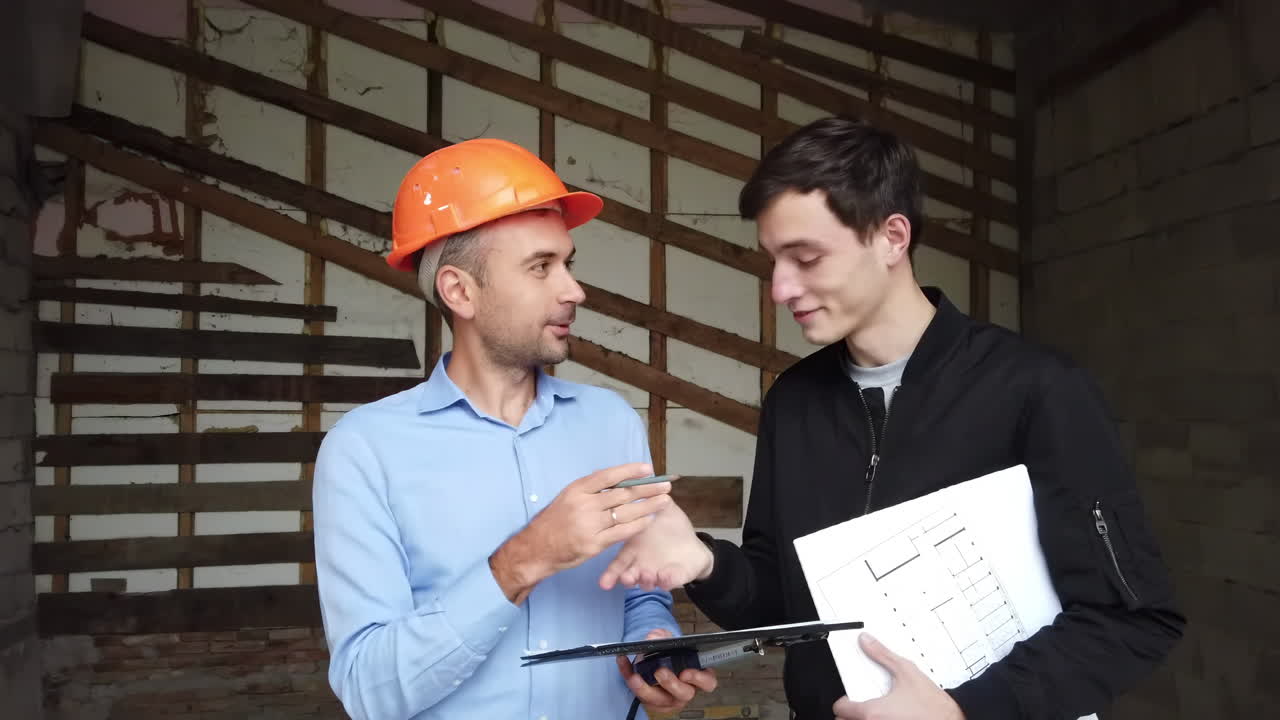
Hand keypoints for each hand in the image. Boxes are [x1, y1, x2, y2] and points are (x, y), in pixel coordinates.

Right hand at [491, 463, 671, 603]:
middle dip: (647, 488)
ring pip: (625, 512)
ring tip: (664, 501)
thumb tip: (617, 480)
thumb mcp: (567, 497)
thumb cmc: (553, 521)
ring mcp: (589, 525)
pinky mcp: (593, 544)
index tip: (648, 468)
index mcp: (577, 489)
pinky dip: (637, 525)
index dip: (629, 471)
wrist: (536, 548)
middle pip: (622, 493)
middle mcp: (584, 504)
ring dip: (648, 506)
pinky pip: (621, 532)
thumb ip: (589, 490)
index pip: (608, 476)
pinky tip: (649, 520)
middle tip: (665, 485)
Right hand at [599, 500, 712, 590]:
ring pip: (646, 581)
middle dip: (625, 578)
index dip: (610, 571)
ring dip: (644, 580)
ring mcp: (656, 572)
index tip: (602, 579)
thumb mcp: (661, 509)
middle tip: (625, 578)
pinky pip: (668, 581)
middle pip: (628, 575)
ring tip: (646, 575)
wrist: (691, 546)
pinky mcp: (673, 577)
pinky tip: (664, 576)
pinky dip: (666, 580)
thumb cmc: (670, 526)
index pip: (618, 561)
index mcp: (633, 548)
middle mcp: (640, 564)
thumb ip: (649, 498)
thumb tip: (637, 479)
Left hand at [617, 629, 716, 714]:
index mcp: (697, 676)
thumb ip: (662, 636)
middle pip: (683, 693)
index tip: (686, 672)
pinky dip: (629, 678)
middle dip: (671, 684)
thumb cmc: (668, 652)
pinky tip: (622, 663)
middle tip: (659, 672)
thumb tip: (653, 638)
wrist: (652, 657)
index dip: (699, 679)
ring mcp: (668, 699)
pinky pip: (638, 694)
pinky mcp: (650, 701)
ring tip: (635, 677)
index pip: (707, 682)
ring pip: (659, 700)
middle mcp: (685, 690)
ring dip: (645, 689)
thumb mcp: (667, 639)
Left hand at [832, 633, 963, 719]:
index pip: (840, 710)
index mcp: (873, 712)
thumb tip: (866, 641)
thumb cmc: (934, 705)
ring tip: (875, 715)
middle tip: (861, 708)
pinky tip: (889, 719)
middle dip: (850, 715)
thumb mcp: (907, 672)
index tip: (849, 700)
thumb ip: (882, 655)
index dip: (844, 702)